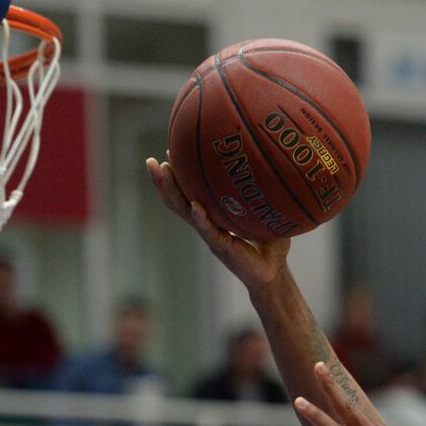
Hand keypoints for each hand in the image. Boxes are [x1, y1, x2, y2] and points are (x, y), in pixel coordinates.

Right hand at [146, 156, 290, 291]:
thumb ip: (263, 193)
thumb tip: (273, 164)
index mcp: (213, 216)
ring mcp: (211, 235)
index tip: (170, 152)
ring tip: (163, 172)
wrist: (274, 273)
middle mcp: (206, 224)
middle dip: (162, 181)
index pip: (189, 192)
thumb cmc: (272, 244)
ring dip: (172, 192)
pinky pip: (208, 230)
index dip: (178, 176)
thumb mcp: (266, 212)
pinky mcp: (221, 247)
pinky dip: (200, 218)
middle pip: (176, 200)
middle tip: (150, 161)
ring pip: (184, 212)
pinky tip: (194, 206)